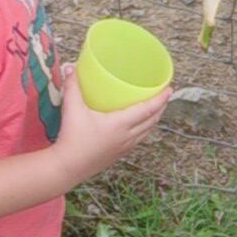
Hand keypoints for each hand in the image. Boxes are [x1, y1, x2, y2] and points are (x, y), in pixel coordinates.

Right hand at [54, 67, 171, 184]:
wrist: (67, 168)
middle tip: (165, 95)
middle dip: (161, 108)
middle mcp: (127, 136)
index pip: (147, 110)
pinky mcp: (117, 155)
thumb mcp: (72, 109)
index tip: (170, 89)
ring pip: (146, 132)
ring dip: (154, 120)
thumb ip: (73, 87)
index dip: (160, 99)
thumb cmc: (72, 138)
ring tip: (156, 109)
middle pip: (151, 121)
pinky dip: (144, 130)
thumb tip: (71, 68)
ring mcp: (123, 147)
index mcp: (120, 124)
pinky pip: (138, 140)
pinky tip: (138, 127)